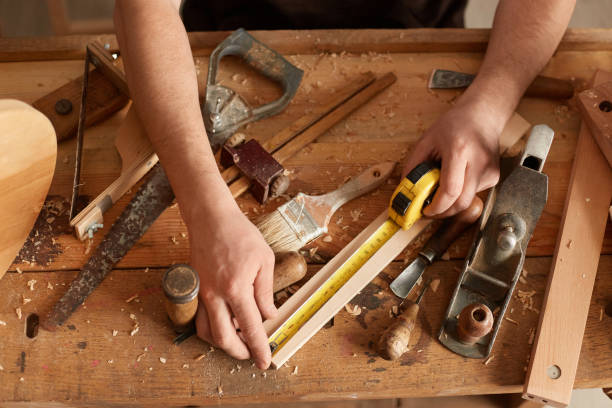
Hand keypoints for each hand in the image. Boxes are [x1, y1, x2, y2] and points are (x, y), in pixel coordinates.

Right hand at [187, 203, 276, 368]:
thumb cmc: (240, 234)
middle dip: (239, 352)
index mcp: (236, 288)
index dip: (258, 348)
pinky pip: (199, 318)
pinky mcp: (194, 289)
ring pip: (206, 332)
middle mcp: (215, 295)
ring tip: (239, 339)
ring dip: (222, 342)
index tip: (265, 362)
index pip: (250, 328)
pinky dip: (211, 328)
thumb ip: (266, 292)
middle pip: (223, 339)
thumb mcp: (264, 260)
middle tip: (251, 354)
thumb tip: (268, 315)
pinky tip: (225, 322)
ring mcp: (201, 293)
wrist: (211, 218)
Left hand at [402, 98, 502, 217]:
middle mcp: (478, 163)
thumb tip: (406, 191)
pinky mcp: (494, 177)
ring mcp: (489, 171)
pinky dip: (461, 193)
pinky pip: (473, 194)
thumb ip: (413, 166)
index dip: (436, 207)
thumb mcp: (426, 141)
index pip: (450, 190)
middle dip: (443, 212)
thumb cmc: (453, 125)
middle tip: (429, 211)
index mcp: (459, 151)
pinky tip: (457, 178)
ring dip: (451, 202)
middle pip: (461, 203)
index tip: (425, 211)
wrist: (482, 115)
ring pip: (467, 201)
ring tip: (441, 188)